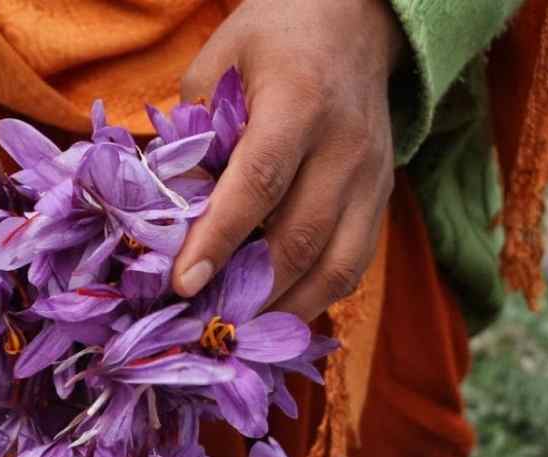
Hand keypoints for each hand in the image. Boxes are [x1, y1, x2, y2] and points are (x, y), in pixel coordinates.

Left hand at [171, 0, 406, 320]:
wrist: (355, 19)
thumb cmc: (271, 40)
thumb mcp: (218, 66)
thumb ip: (194, 137)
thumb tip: (166, 216)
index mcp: (299, 101)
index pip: (259, 182)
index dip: (220, 239)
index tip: (182, 285)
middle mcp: (345, 145)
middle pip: (300, 237)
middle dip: (248, 291)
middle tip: (200, 325)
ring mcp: (372, 177)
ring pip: (336, 266)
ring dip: (284, 309)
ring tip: (236, 333)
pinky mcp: (382, 198)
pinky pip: (352, 266)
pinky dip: (314, 300)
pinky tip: (275, 315)